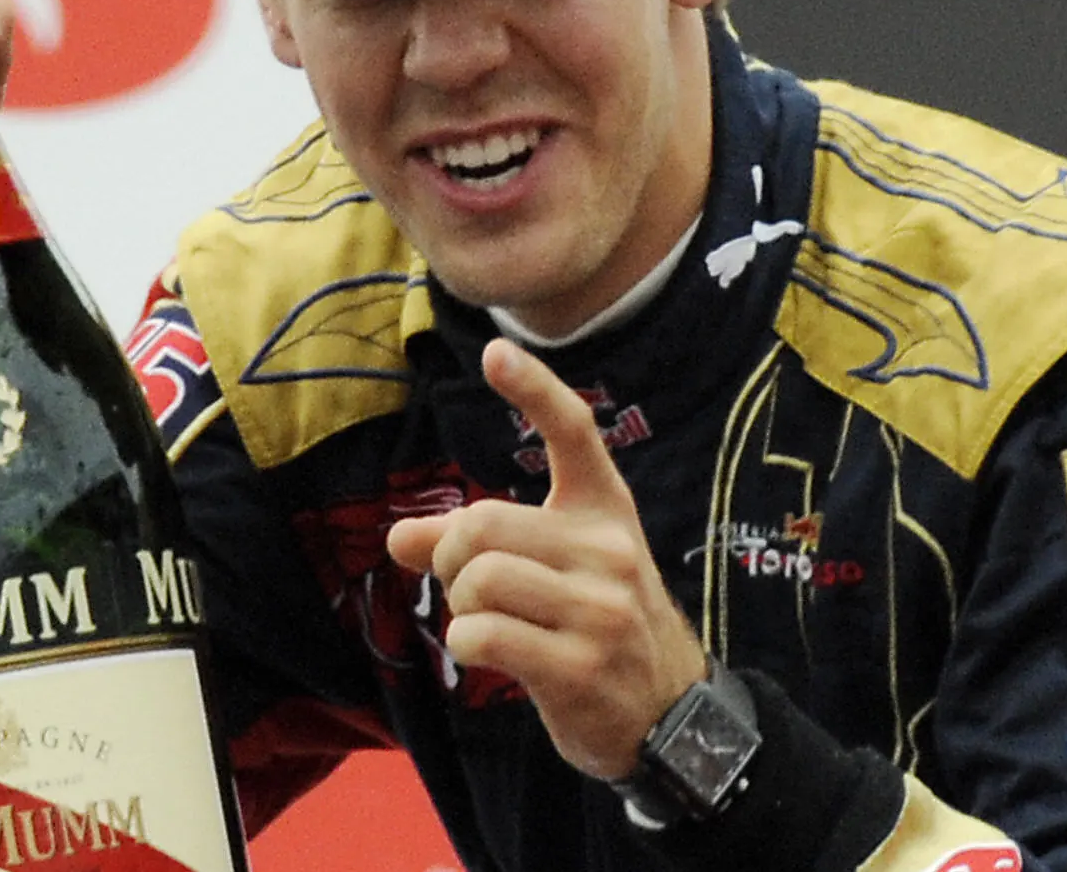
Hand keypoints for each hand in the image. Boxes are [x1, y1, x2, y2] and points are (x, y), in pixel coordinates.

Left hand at [387, 339, 708, 780]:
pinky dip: (465, 645)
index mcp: (605, 511)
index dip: (535, 390)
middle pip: (481, 524)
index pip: (575, 434)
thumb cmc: (599, 628)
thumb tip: (397, 537)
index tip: (496, 352)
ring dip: (460, 607)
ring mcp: (598, 609)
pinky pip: (481, 635)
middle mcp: (608, 550)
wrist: (669, 715)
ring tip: (488, 623)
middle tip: (467, 588)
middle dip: (451, 558)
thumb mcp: (556, 571)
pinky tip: (490, 655)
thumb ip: (479, 547)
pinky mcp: (578, 665)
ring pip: (477, 579)